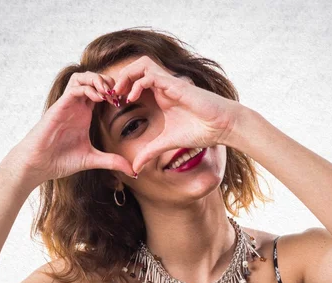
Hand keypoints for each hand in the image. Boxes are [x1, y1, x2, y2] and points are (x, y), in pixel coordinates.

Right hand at [1, 71, 134, 187]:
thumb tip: (134, 172)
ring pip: (83, 77)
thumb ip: (112, 161)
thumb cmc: (61, 160)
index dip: (116, 92)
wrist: (39, 164)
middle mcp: (77, 106)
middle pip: (93, 79)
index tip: (127, 103)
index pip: (101, 92)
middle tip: (121, 95)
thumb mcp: (93, 159)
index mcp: (85, 114)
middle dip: (110, 82)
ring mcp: (68, 104)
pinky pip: (74, 87)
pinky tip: (99, 98)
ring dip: (98, 80)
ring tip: (110, 93)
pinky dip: (88, 88)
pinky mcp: (60, 106)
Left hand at [109, 56, 240, 174]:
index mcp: (160, 96)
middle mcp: (163, 86)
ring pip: (140, 65)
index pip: (135, 83)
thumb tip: (134, 169)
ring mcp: (169, 83)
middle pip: (135, 68)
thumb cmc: (200, 131)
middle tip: (109, 97)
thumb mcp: (166, 144)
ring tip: (117, 93)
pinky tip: (131, 98)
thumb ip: (149, 153)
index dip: (121, 90)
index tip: (111, 106)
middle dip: (119, 79)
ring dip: (126, 76)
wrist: (222, 126)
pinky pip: (150, 75)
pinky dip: (137, 83)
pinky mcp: (175, 84)